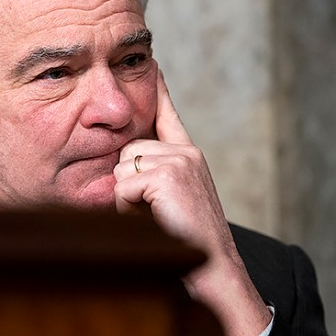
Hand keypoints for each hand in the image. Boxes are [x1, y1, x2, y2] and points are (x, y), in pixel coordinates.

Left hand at [114, 69, 271, 335]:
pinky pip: (123, 184)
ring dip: (126, 197)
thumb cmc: (186, 242)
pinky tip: (154, 218)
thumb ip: (153, 177)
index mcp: (189, 155)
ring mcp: (179, 160)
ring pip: (122, 167)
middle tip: (150, 210)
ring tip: (153, 216)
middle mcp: (187, 152)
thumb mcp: (171, 202)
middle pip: (127, 149)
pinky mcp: (168, 174)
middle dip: (126, 182)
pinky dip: (127, 207)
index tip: (153, 65)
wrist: (213, 270)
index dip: (158, 91)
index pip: (168, 114)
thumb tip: (121, 166)